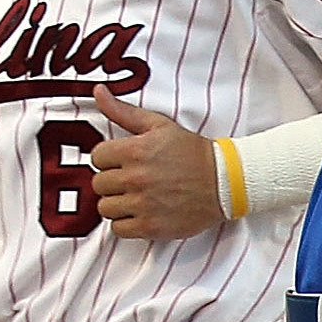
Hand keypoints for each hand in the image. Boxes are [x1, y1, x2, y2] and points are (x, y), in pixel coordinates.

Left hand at [89, 89, 227, 238]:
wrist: (224, 182)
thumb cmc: (192, 153)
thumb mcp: (159, 125)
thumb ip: (123, 111)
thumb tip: (98, 92)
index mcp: (135, 150)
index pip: (96, 157)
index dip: (109, 159)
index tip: (123, 162)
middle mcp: (136, 178)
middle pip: (99, 184)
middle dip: (113, 181)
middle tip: (132, 180)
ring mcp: (143, 204)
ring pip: (105, 207)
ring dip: (117, 203)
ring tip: (135, 197)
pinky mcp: (150, 226)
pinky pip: (118, 229)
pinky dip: (126, 223)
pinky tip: (141, 213)